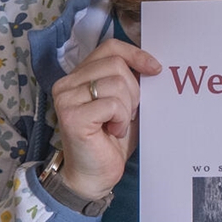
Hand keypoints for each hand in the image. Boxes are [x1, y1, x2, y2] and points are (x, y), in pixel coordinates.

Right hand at [49, 38, 161, 198]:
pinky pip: (112, 104)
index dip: (136, 54)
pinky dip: (121, 120)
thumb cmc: (111, 139)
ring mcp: (66, 98)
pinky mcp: (72, 115)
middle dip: (133, 91)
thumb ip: (131, 81)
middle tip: (126, 114)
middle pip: (117, 64)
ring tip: (117, 124)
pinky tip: (112, 132)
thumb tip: (153, 63)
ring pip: (117, 84)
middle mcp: (67, 83)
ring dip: (127, 109)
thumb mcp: (126, 103)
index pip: (110, 47)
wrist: (96, 174)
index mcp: (79, 75)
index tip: (155, 69)